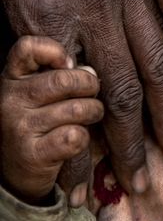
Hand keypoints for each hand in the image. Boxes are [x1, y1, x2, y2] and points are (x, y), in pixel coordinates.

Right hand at [0, 0, 162, 198]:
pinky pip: (50, 68)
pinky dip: (57, 103)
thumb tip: (127, 28)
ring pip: (97, 86)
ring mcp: (72, 9)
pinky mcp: (32, 7)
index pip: (162, 61)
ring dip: (102, 133)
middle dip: (144, 136)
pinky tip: (59, 129)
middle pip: (135, 85)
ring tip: (107, 172)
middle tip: (150, 177)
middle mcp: (112, 5)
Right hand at [0, 36, 102, 205]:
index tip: (70, 64)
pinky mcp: (32, 154)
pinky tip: (78, 139)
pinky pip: (74, 136)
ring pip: (75, 109)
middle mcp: (10, 99)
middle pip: (63, 79)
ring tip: (92, 115)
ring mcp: (18, 126)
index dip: (55, 50)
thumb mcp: (40, 93)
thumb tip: (89, 71)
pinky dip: (85, 138)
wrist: (16, 173)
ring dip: (94, 112)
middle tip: (93, 94)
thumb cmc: (38, 122)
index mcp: (12, 77)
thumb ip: (61, 75)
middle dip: (90, 85)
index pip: (28, 47)